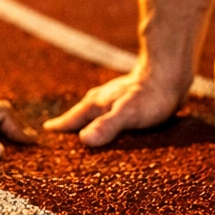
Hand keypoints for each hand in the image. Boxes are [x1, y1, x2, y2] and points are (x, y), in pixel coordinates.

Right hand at [44, 66, 186, 146]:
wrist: (170, 74)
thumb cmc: (150, 97)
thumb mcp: (128, 114)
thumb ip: (107, 127)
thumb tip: (83, 140)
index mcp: (97, 104)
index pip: (72, 119)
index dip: (60, 127)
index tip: (44, 132)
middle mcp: (101, 100)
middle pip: (79, 114)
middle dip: (67, 124)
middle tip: (55, 133)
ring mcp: (114, 98)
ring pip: (92, 111)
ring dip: (83, 120)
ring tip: (78, 129)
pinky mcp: (128, 99)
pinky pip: (108, 112)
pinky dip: (101, 118)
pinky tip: (109, 121)